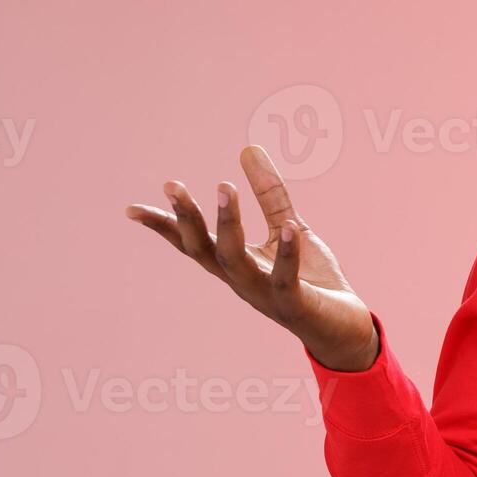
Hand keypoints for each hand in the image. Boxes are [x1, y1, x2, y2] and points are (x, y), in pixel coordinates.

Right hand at [123, 145, 380, 370]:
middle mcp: (242, 281)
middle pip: (204, 249)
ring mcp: (265, 294)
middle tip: (172, 184)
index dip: (163, 227)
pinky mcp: (295, 304)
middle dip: (187, 218)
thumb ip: (270, 195)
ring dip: (228, 224)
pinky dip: (285, 252)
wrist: (345, 328)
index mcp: (235, 264)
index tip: (131, 209)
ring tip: (226, 187)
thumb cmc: (312, 279)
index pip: (192, 244)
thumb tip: (248, 149)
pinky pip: (285, 278)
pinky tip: (287, 226)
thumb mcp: (287, 228)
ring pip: (236, 261)